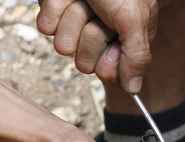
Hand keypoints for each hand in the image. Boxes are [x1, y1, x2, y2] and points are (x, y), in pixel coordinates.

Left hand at [37, 0, 158, 92]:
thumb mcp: (136, 20)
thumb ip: (138, 57)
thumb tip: (135, 89)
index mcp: (123, 41)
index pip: (110, 72)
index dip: (110, 61)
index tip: (115, 43)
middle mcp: (99, 35)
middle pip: (85, 63)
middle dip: (91, 37)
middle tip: (101, 14)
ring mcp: (75, 23)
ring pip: (64, 46)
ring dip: (74, 19)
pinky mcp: (53, 11)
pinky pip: (46, 27)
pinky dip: (55, 8)